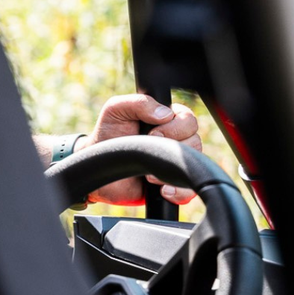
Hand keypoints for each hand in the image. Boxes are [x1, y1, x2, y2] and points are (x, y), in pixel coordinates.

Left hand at [80, 94, 201, 205]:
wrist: (98, 165)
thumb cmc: (108, 133)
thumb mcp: (117, 109)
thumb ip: (140, 103)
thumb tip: (165, 113)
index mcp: (167, 119)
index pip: (188, 119)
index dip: (174, 127)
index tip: (151, 132)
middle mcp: (176, 139)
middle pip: (195, 141)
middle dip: (171, 147)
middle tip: (147, 149)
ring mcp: (174, 162)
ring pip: (193, 164)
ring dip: (169, 170)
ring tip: (148, 173)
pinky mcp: (172, 184)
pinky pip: (189, 190)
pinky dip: (179, 192)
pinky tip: (161, 190)